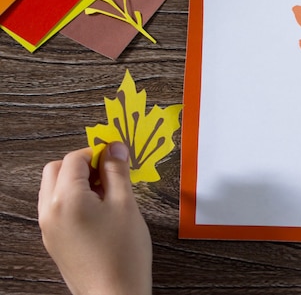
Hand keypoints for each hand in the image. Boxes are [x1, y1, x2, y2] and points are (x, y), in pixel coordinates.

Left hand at [38, 143, 151, 294]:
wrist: (114, 294)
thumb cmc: (123, 253)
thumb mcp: (125, 204)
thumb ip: (117, 171)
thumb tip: (115, 147)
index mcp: (66, 199)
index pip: (74, 159)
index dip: (97, 151)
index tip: (117, 153)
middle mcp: (50, 212)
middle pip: (57, 170)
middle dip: (82, 164)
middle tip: (110, 170)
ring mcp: (49, 227)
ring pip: (54, 188)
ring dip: (77, 181)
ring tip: (107, 191)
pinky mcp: (54, 240)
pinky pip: (57, 207)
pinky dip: (74, 198)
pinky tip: (100, 209)